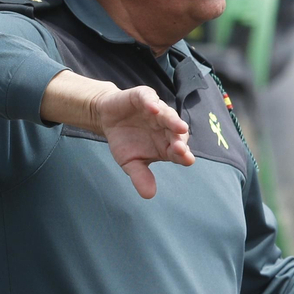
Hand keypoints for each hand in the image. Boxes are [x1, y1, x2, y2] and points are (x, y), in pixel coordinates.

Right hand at [91, 83, 193, 198]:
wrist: (107, 119)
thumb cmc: (124, 141)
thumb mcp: (130, 162)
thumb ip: (140, 176)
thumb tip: (149, 196)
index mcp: (167, 144)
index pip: (179, 151)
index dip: (183, 155)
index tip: (186, 160)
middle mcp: (166, 127)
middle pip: (177, 134)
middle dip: (180, 140)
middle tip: (181, 148)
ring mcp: (157, 111)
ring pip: (168, 115)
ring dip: (173, 120)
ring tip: (178, 127)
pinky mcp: (144, 97)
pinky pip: (149, 99)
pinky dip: (152, 103)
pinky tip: (153, 109)